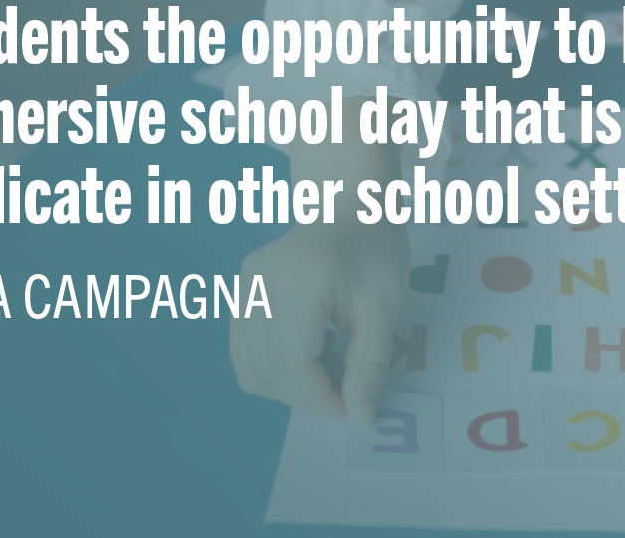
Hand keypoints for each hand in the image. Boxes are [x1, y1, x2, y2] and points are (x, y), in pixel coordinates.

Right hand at [229, 99, 409, 424]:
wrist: (349, 205)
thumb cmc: (374, 251)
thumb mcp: (384, 308)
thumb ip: (369, 365)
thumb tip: (359, 418)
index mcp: (300, 281)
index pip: (293, 363)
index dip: (319, 399)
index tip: (350, 410)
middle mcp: (261, 282)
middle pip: (266, 371)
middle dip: (305, 396)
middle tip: (344, 392)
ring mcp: (244, 285)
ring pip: (248, 368)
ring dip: (287, 387)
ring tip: (327, 369)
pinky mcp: (240, 290)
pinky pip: (244, 350)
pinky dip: (273, 367)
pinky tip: (307, 353)